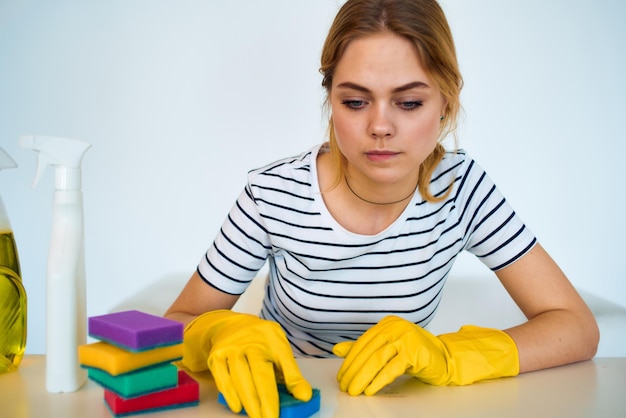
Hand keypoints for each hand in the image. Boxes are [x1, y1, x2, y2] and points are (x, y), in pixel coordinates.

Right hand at [181, 310, 311, 417]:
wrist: (231, 325)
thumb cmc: (260, 342)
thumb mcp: (279, 350)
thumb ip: (291, 373)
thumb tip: (304, 396)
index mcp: (272, 339)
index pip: (284, 362)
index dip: (292, 381)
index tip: (301, 398)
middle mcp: (251, 341)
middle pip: (259, 372)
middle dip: (266, 398)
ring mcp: (231, 348)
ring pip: (239, 376)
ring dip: (248, 400)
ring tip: (257, 416)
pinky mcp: (216, 356)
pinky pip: (222, 377)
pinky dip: (229, 394)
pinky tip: (237, 407)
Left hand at [333, 315, 518, 395]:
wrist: (444, 359)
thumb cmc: (413, 353)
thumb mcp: (387, 348)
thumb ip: (363, 348)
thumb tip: (337, 349)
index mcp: (386, 324)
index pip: (362, 343)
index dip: (349, 361)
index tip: (341, 377)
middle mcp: (395, 327)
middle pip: (368, 351)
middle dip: (353, 371)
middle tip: (345, 386)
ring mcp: (406, 337)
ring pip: (377, 359)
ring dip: (363, 377)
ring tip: (354, 391)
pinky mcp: (414, 351)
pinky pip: (392, 368)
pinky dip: (378, 380)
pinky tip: (370, 390)